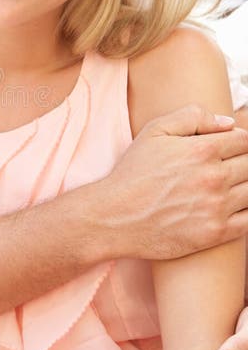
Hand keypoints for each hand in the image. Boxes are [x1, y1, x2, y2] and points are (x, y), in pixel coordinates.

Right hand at [104, 105, 247, 259]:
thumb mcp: (154, 132)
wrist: (114, 217)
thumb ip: (192, 117)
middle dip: (243, 163)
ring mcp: (217, 207)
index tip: (232, 148)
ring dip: (243, 187)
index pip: (245, 140)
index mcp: (202, 149)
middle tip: (226, 168)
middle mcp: (214, 177)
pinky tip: (229, 208)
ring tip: (223, 188)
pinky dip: (244, 212)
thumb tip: (228, 123)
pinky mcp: (216, 233)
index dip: (241, 142)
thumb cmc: (133, 173)